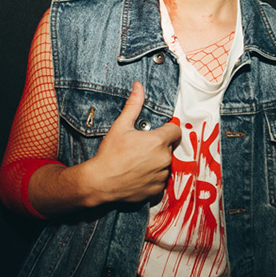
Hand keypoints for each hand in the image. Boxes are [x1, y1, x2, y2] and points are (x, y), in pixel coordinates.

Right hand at [80, 81, 181, 205]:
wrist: (100, 182)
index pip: (176, 131)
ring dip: (156, 162)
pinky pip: (160, 181)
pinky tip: (138, 175)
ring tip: (138, 162)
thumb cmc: (110, 153)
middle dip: (159, 146)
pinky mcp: (157, 190)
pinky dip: (153, 178)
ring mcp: (161, 176)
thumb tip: (138, 86)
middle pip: (169, 148)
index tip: (155, 133)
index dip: (166, 130)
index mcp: (159, 141)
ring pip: (165, 165)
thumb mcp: (121, 126)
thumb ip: (133, 105)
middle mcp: (164, 159)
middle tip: (140, 148)